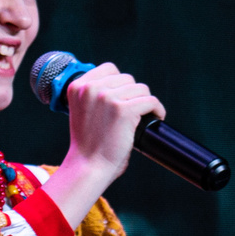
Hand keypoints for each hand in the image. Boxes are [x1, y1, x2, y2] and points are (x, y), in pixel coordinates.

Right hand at [38, 62, 162, 229]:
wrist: (88, 167)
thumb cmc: (88, 145)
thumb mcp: (82, 111)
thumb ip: (94, 95)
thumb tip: (121, 85)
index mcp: (77, 87)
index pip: (109, 69)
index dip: (120, 83)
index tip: (123, 98)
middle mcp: (91, 88)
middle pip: (127, 78)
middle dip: (133, 95)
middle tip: (133, 112)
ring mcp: (107, 98)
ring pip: (141, 89)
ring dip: (145, 103)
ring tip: (143, 116)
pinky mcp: (124, 110)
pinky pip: (151, 101)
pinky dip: (157, 110)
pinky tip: (156, 118)